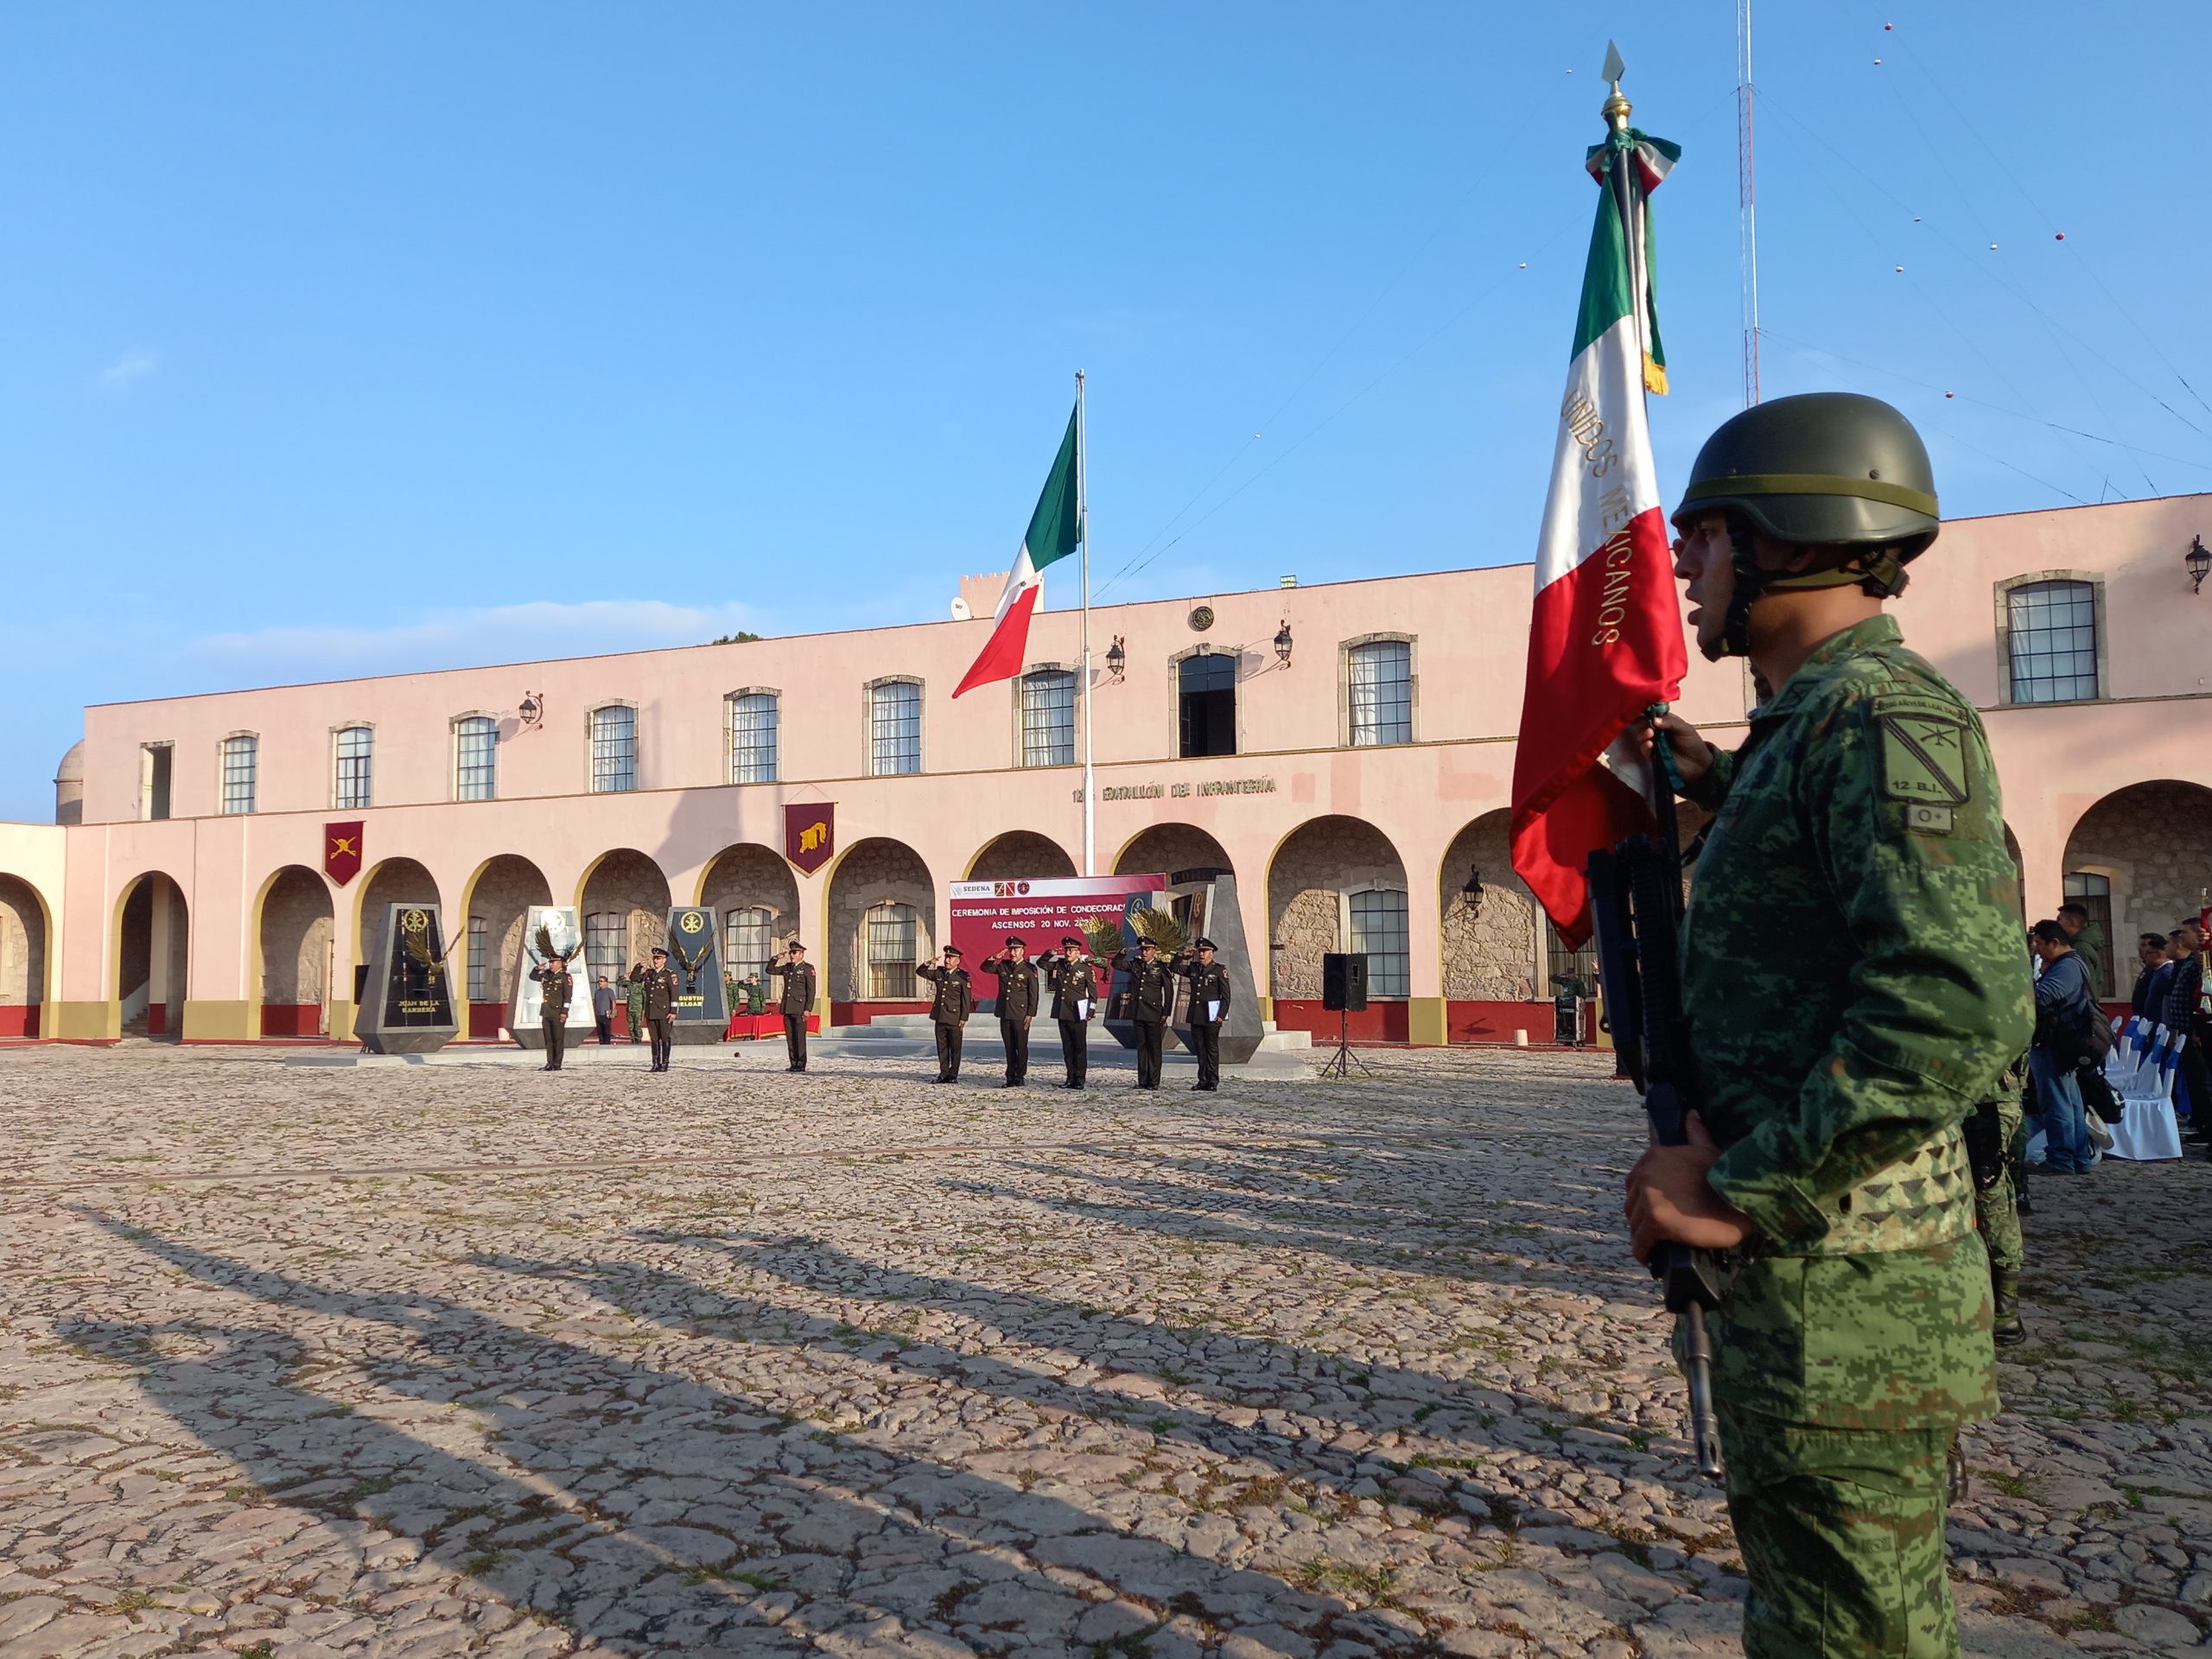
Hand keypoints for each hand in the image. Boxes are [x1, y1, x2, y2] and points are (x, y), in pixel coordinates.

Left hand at [1623, 1114, 1753, 1263]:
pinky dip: (1644, 1251)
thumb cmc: (1729, 1178)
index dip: (1645, 1202)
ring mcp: (1649, 1196)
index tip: (1656, 1215)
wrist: (1743, 1198)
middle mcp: (1646, 1173)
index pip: (1636, 1185)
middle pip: (1632, 1204)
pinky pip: (1641, 1241)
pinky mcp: (1656, 1219)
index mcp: (1655, 1156)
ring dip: (1643, 1236)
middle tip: (1658, 1234)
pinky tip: (1652, 1258)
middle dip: (1642, 1219)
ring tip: (1657, 1246)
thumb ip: (1696, 1135)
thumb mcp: (1709, 1151)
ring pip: (1635, 1224)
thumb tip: (1691, 1114)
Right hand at [1630, 709, 1715, 789]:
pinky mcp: (1653, 755)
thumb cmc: (1693, 743)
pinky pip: (1644, 749)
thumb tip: (1655, 720)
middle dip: (1643, 723)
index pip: (1653, 715)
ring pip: (1642, 736)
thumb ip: (1671, 722)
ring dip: (1643, 734)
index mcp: (1666, 722)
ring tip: (1650, 734)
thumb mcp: (1685, 728)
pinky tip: (1650, 744)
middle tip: (1648, 725)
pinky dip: (1645, 746)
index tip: (1646, 713)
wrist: (1697, 763)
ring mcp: (1655, 743)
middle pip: (1644, 724)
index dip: (1648, 713)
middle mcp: (1658, 731)